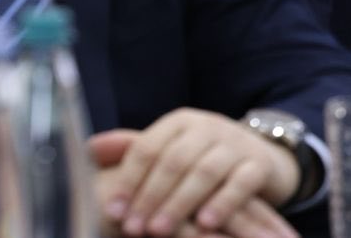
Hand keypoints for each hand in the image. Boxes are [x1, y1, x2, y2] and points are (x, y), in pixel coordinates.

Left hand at [91, 109, 300, 237]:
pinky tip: (206, 224)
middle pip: (175, 159)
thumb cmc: (202, 160)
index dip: (128, 180)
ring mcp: (237, 144)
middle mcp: (209, 127)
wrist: (260, 158)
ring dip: (180, 202)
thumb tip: (90, 147)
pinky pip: (241, 182)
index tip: (112, 211)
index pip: (148, 147)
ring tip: (160, 231)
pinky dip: (223, 203)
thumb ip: (133, 151)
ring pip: (206, 171)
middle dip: (151, 196)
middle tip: (133, 228)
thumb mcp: (170, 150)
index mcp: (180, 122)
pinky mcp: (260, 164)